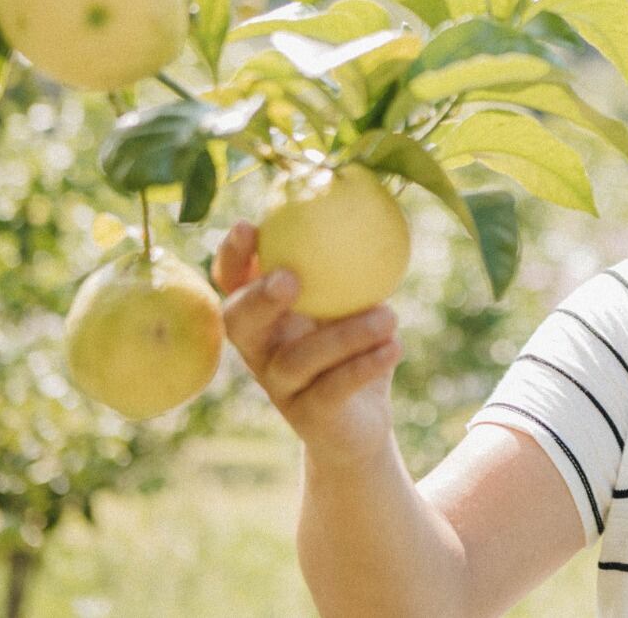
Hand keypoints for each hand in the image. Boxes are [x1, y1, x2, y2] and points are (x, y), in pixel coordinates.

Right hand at [212, 220, 402, 469]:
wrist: (360, 424)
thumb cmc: (353, 347)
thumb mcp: (350, 302)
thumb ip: (349, 266)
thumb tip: (374, 204)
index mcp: (265, 315)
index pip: (232, 283)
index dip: (232, 257)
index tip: (247, 226)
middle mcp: (261, 350)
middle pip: (239, 323)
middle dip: (259, 298)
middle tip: (291, 277)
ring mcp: (281, 386)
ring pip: (298, 360)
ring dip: (345, 334)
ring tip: (389, 315)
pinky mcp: (309, 417)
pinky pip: (332, 389)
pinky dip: (365, 365)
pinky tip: (395, 346)